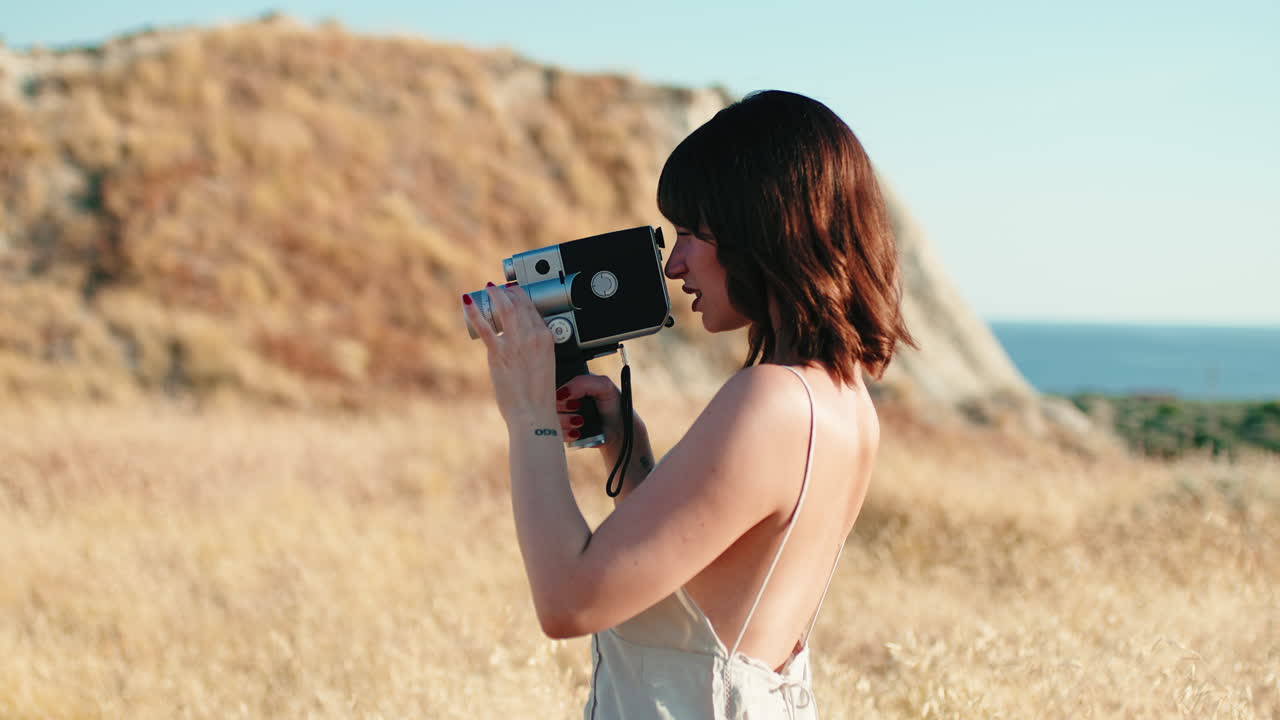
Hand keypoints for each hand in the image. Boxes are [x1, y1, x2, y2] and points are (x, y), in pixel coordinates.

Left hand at [462, 283, 556, 422]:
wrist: (532, 412)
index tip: (514, 293)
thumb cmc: (538, 394)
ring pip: (504, 308)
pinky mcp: (498, 352)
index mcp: (546, 338)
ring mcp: (515, 342)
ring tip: (488, 289)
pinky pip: (484, 327)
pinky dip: (475, 312)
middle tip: (499, 289)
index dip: (521, 297)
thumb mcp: (545, 363)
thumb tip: (518, 343)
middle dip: (508, 292)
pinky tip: (468, 302)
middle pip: (519, 304)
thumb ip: (534, 348)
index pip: (533, 308)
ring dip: (495, 294)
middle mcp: (532, 336)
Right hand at [554, 373, 643, 450]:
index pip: (550, 382)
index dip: (555, 389)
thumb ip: (583, 382)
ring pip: (547, 418)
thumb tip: (562, 392)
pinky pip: (552, 433)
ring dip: (564, 420)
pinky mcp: (560, 432)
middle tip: (577, 406)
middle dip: (560, 406)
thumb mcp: (603, 385)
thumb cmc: (612, 404)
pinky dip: (565, 433)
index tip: (564, 395)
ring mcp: (559, 416)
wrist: (619, 431)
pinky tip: (577, 432)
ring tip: (580, 421)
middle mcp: (561, 399)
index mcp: (569, 383)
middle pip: (545, 401)